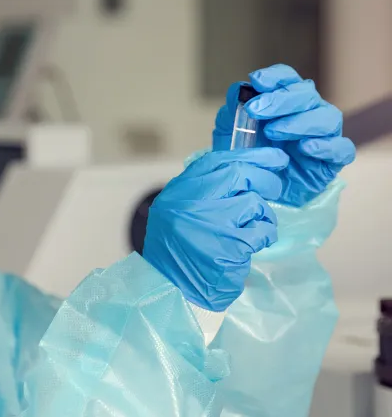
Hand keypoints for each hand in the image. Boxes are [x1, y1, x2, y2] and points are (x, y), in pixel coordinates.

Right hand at [142, 148, 287, 311]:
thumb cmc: (178, 248)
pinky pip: (262, 231)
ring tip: (255, 228)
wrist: (170, 288)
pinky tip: (252, 245)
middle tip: (274, 189)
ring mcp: (211, 224)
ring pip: (255, 204)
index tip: (273, 158)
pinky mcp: (230, 248)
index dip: (251, 155)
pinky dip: (264, 236)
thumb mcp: (178, 209)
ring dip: (263, 215)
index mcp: (179, 191)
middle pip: (240, 175)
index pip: (218, 160)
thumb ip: (203, 189)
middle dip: (265, 180)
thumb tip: (244, 168)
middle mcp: (192, 203)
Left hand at [213, 65, 355, 206]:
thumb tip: (240, 89)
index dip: (275, 77)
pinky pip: (342, 149)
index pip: (288, 79)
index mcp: (285, 100)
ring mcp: (323, 135)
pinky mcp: (332, 161)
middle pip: (306, 94)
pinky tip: (305, 148)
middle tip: (256, 111)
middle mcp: (309, 112)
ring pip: (327, 117)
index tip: (257, 81)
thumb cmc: (248, 154)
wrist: (255, 190)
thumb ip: (234, 109)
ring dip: (299, 122)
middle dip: (281, 100)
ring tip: (274, 132)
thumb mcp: (232, 130)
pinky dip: (326, 146)